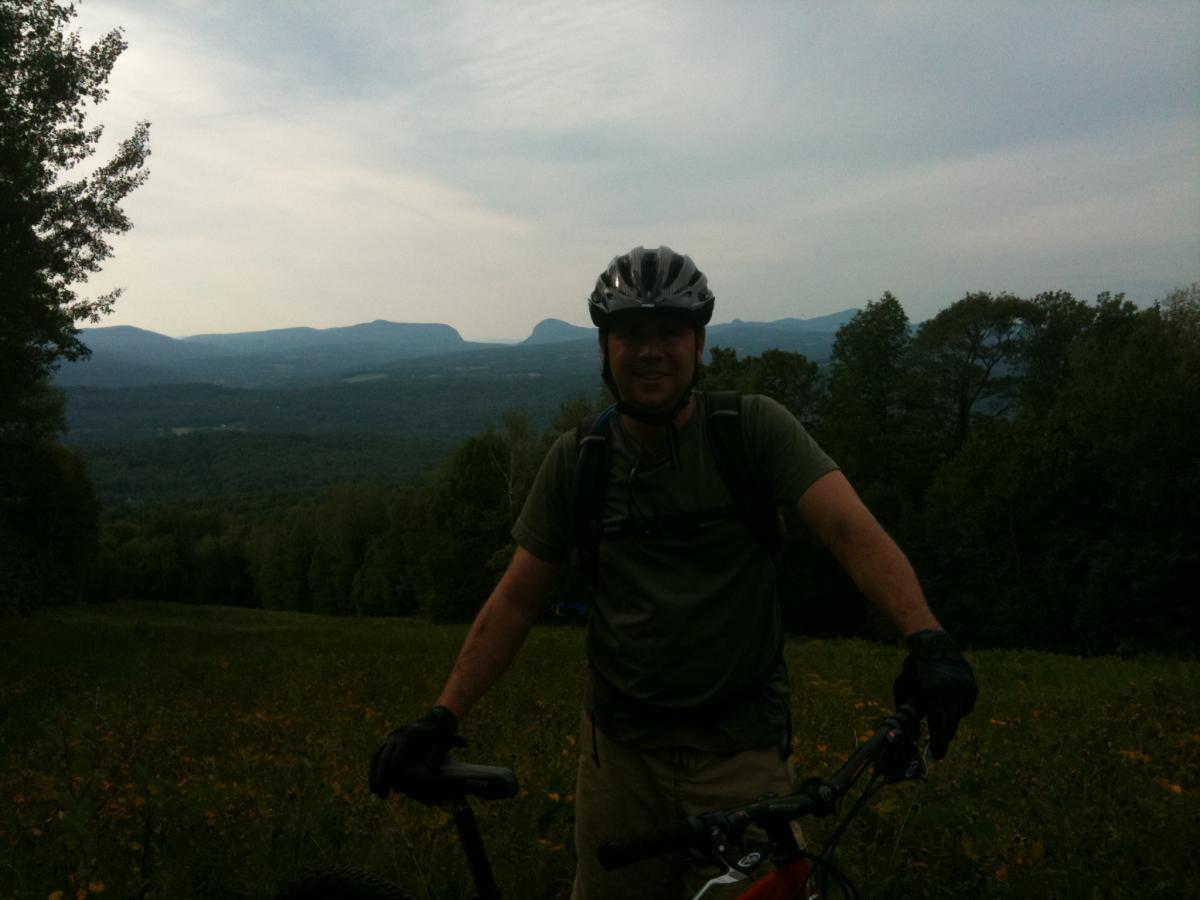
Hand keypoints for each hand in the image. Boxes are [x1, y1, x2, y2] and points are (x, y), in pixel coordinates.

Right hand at [368, 706, 464, 800]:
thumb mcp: (445, 742)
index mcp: (408, 736)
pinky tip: (377, 783)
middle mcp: (397, 735)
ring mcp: (391, 736)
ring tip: (375, 792)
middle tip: (382, 796)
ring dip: (373, 774)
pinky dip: (375, 768)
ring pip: (376, 756)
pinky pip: (378, 754)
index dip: (395, 776)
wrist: (437, 718)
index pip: (396, 759)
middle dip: (381, 778)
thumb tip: (434, 772)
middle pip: (382, 758)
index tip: (396, 790)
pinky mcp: (390, 740)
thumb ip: (439, 756)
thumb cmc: (443, 732)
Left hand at [893, 630, 977, 759]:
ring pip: (958, 717)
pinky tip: (948, 700)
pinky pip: (966, 706)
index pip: (938, 725)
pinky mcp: (971, 686)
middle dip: (943, 738)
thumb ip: (905, 707)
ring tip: (939, 713)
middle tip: (938, 748)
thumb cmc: (914, 667)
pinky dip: (957, 708)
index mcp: (932, 692)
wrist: (935, 644)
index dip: (938, 743)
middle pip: (950, 725)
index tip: (937, 756)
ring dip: (949, 721)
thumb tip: (908, 731)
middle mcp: (950, 692)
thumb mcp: (903, 685)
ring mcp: (964, 689)